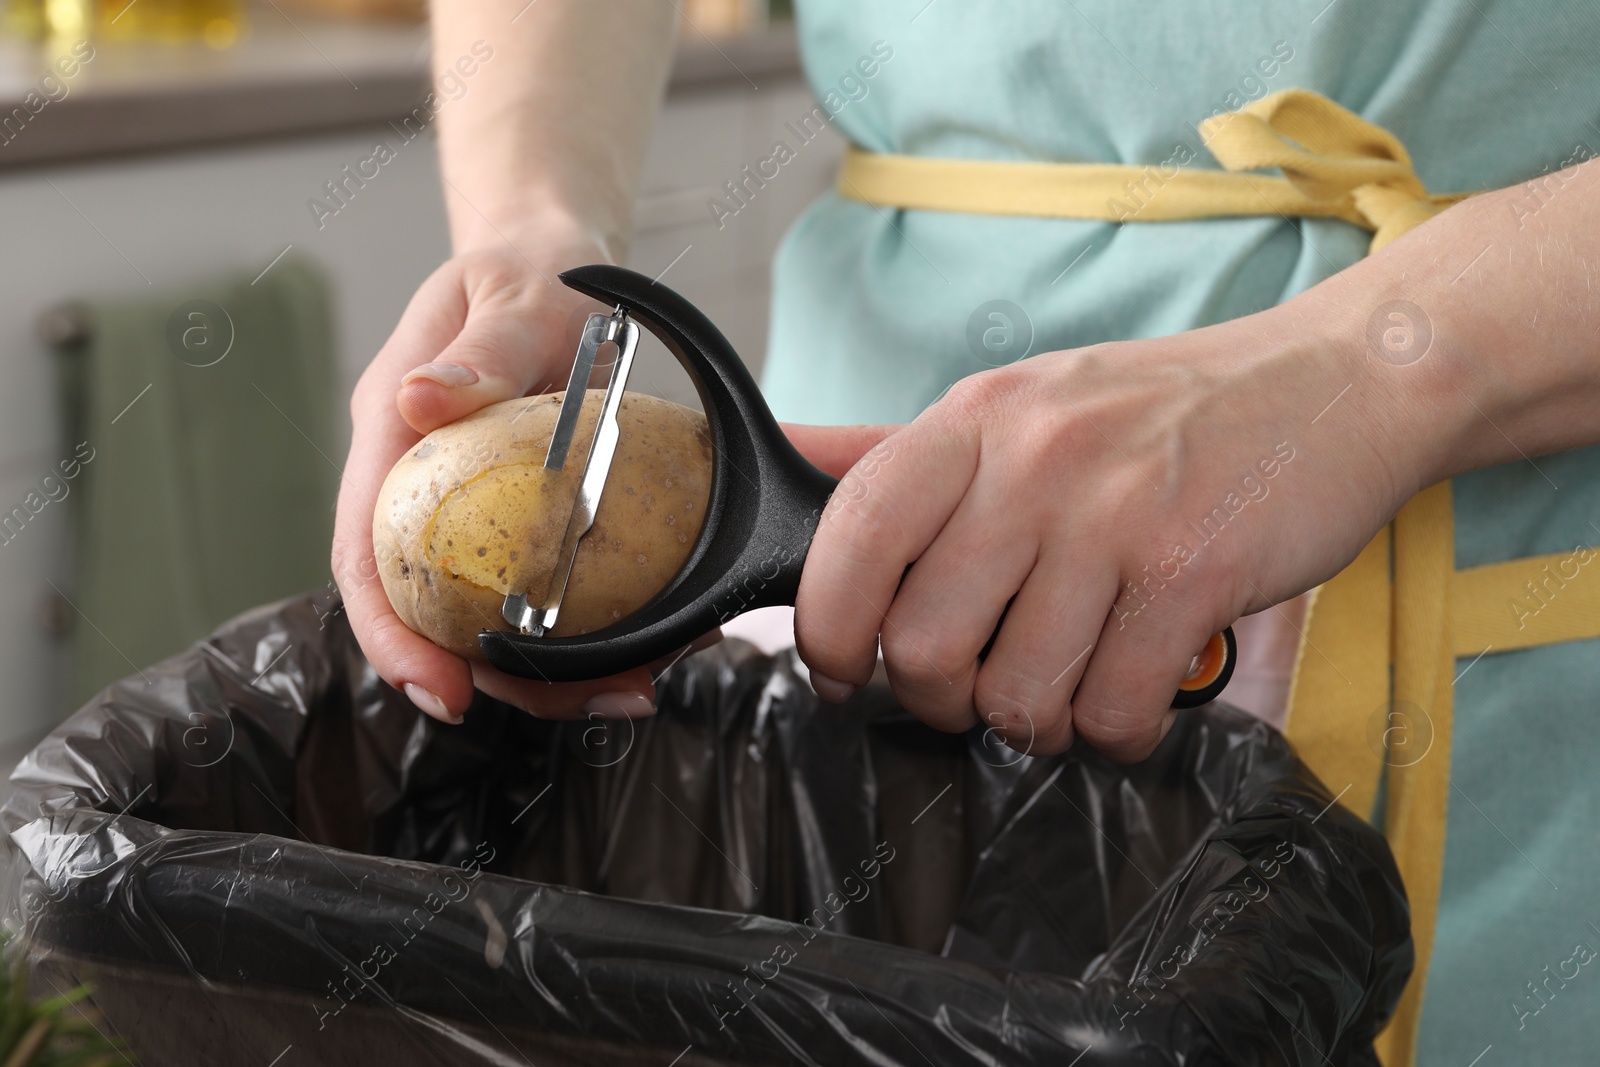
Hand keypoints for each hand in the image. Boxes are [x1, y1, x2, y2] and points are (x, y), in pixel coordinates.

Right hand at [333, 230, 668, 723]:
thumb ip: (477, 351)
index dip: (391, 638)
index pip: (365, 557)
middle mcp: (421, 486)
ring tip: (633, 686)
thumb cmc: (528, 267)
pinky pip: (540, 587)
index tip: (445, 694)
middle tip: (589, 702)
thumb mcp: (511, 295)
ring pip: (491, 613)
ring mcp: (470, 507)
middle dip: (496, 678)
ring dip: (556, 666)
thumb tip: (422, 399)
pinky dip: (591, 625)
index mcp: (394, 438)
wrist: (557, 258)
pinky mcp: (520, 517)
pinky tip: (651, 637)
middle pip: (430, 611)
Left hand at [792, 305, 1416, 760]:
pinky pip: (1112, 712)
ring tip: (1069, 683)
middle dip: (940, 699)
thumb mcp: (1019, 405)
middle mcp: (1035, 460)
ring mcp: (1117, 517)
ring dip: (1036, 722)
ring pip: (1016, 696)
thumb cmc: (1161, 412)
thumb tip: (784, 463)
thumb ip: (897, 449)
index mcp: (975, 417)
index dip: (825, 626)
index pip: (851, 533)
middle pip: (923, 645)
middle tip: (980, 685)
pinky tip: (1134, 689)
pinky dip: (1116, 731)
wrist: (1335, 382)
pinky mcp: (1195, 574)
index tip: (842, 666)